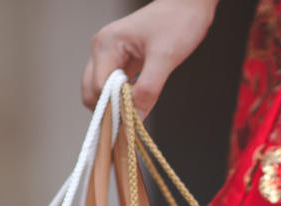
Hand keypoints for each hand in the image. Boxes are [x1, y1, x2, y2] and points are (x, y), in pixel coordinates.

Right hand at [81, 0, 217, 117]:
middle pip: (92, 92)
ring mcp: (110, 54)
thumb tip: (136, 118)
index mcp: (106, 45)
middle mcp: (102, 49)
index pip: (98, 88)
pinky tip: (139, 103)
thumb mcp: (165, 58)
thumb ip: (149, 88)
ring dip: (116, 104)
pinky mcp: (122, 59)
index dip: (114, 107)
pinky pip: (114, 85)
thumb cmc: (177, 23)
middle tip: (134, 120)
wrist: (188, 5)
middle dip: (110, 109)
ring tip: (139, 111)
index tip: (134, 120)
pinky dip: (123, 98)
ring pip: (101, 91)